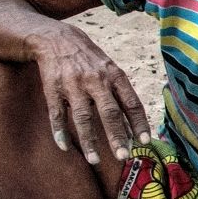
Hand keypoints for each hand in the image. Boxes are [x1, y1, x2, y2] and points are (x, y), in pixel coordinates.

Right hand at [25, 21, 151, 164]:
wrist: (55, 38)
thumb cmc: (89, 60)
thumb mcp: (110, 69)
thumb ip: (121, 95)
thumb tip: (133, 126)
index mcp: (115, 75)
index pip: (132, 103)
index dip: (139, 123)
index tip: (144, 142)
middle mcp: (96, 80)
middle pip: (109, 112)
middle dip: (117, 136)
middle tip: (123, 156)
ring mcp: (73, 84)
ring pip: (83, 117)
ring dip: (89, 140)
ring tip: (95, 160)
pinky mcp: (53, 88)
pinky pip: (57, 113)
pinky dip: (60, 131)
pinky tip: (64, 146)